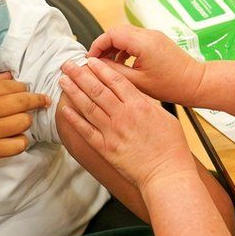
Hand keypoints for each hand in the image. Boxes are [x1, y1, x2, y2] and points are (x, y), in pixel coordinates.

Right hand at [0, 72, 49, 179]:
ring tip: (22, 121)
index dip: (23, 87)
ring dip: (27, 121)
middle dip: (36, 100)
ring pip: (24, 122)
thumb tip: (10, 76)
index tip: (28, 89)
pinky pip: (19, 145)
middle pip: (22, 102)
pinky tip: (15, 139)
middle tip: (42, 101)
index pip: (9, 86)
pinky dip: (21, 142)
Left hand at [58, 58, 195, 189]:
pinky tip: (65, 109)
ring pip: (88, 106)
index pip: (115, 81)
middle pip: (97, 89)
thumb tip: (133, 94)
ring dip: (73, 91)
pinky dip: (74, 119)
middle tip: (68, 64)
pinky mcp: (105, 148)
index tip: (90, 61)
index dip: (100, 69)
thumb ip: (146, 103)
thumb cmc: (171, 147)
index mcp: (139, 105)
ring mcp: (112, 132)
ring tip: (63, 80)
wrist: (167, 174)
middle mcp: (123, 116)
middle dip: (80, 75)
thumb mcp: (164, 116)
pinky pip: (85, 130)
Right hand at [86, 25, 205, 105]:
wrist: (195, 83)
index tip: (90, 59)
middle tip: (96, 61)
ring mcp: (154, 36)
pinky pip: (135, 39)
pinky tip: (122, 63)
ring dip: (114, 46)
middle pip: (117, 31)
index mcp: (143, 42)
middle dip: (103, 45)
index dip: (97, 46)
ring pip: (125, 34)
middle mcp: (148, 34)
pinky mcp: (157, 41)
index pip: (111, 34)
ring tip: (108, 64)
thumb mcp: (137, 82)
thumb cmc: (172, 85)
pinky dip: (125, 48)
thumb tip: (96, 66)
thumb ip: (114, 72)